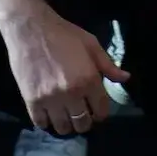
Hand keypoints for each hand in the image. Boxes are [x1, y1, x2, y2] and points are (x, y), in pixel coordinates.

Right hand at [1, 7, 129, 137]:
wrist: (30, 27)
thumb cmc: (63, 34)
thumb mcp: (91, 44)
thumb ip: (108, 65)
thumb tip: (126, 78)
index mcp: (89, 79)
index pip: (101, 111)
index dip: (100, 112)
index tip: (95, 108)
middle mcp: (71, 93)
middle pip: (82, 124)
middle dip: (84, 120)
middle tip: (80, 112)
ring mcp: (50, 99)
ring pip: (63, 128)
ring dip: (66, 124)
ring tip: (64, 114)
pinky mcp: (31, 100)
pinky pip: (41, 123)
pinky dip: (46, 121)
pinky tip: (48, 112)